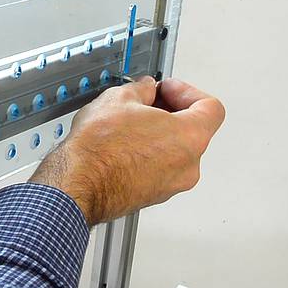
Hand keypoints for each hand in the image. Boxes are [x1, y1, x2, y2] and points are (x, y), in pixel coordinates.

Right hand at [29, 77, 224, 225]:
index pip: (210, 107)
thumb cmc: (98, 150)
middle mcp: (187, 166)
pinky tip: (122, 147)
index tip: (166, 90)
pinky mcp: (152, 197)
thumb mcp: (119, 99)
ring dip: (157, 136)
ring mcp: (170, 185)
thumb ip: (142, 90)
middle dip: (170, 113)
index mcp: (190, 137)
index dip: (187, 92)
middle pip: (193, 131)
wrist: (76, 185)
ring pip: (174, 153)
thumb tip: (144, 91)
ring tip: (129, 125)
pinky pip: (158, 170)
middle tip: (146, 103)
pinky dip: (146, 156)